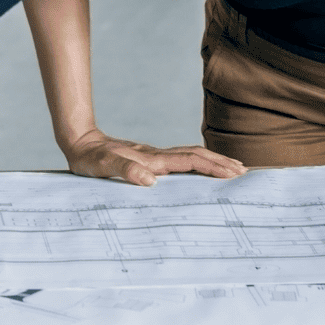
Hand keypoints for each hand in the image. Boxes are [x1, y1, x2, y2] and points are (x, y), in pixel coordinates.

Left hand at [60, 127, 245, 185]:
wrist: (80, 143)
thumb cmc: (91, 159)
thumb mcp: (103, 166)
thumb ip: (125, 171)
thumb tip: (151, 180)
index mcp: (152, 159)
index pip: (190, 162)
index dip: (212, 167)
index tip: (234, 173)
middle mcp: (158, 156)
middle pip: (197, 156)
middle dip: (221, 163)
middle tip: (244, 171)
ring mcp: (155, 157)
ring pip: (191, 156)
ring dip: (213, 162)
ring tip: (233, 168)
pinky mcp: (150, 160)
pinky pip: (182, 161)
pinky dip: (198, 164)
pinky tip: (202, 170)